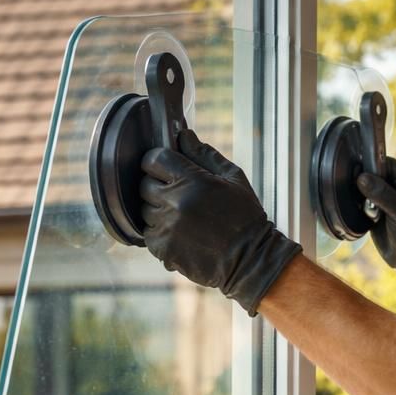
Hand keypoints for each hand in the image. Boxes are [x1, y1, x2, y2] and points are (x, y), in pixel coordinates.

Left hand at [140, 129, 301, 315]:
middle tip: (178, 195)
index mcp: (192, 180)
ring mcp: (167, 227)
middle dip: (158, 186)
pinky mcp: (163, 249)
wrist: (250, 259)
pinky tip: (181, 234)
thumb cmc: (245, 215)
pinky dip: (160, 233)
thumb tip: (183, 135)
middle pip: (144, 184)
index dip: (158, 161)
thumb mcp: (233, 178)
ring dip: (159, 211)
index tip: (166, 167)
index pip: (154, 159)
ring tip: (183, 217)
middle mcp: (175, 202)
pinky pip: (148, 234)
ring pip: (144, 210)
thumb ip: (204, 154)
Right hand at [356, 157, 395, 287]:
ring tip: (372, 212)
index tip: (361, 175)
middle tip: (367, 199)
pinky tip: (368, 216)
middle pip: (373, 173)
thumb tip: (362, 178)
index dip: (373, 167)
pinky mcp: (376, 210)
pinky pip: (362, 201)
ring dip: (362, 197)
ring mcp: (386, 198)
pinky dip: (360, 206)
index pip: (386, 163)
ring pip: (365, 187)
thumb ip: (382, 194)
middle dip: (365, 184)